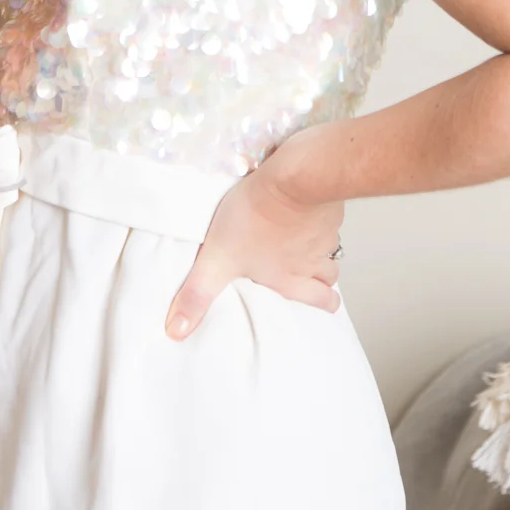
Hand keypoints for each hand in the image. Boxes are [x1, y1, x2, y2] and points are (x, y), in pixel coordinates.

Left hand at [164, 139, 343, 340]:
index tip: (321, 303)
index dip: (322, 303)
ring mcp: (325, 232)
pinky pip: (330, 216)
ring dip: (323, 248)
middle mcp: (313, 260)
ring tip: (308, 241)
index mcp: (291, 278)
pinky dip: (320, 216)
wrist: (290, 178)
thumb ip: (197, 295)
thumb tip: (177, 331)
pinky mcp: (327, 204)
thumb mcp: (216, 260)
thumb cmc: (255, 218)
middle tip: (317, 276)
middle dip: (325, 280)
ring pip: (332, 248)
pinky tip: (305, 206)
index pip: (321, 301)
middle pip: (331, 278)